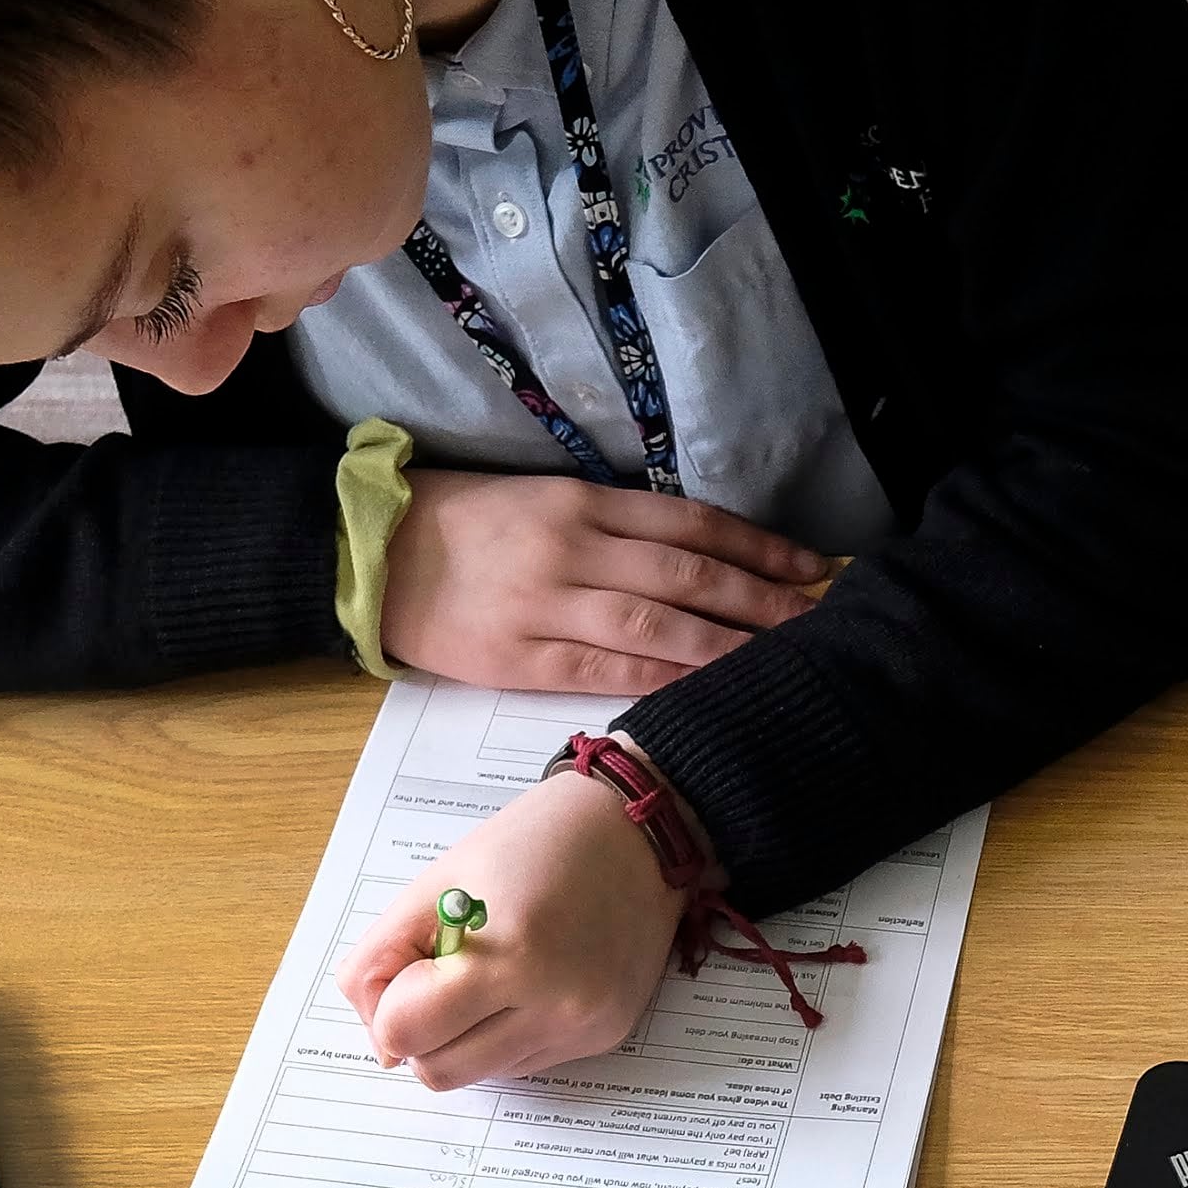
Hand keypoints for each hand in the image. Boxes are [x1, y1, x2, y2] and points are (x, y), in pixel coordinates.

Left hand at [337, 773, 690, 1087]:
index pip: (404, 1032)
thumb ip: (383, 956)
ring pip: (482, 1074)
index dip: (391, 1004)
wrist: (637, 831)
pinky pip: (525, 1063)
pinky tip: (528, 983)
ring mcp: (583, 1027)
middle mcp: (555, 1005)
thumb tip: (380, 1036)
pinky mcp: (604, 1036)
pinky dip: (507, 1034)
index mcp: (510, 956)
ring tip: (489, 976)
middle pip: (439, 1071)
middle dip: (422, 1034)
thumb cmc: (536, 842)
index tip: (413, 967)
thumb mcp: (440, 881)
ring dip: (465, 1037)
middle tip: (439, 982)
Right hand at [380, 472, 826, 695]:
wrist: (368, 554)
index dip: (757, 545)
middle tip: (819, 615)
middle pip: (690, 574)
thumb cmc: (460, 524)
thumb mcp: (539, 499)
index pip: (691, 523)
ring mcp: (548, 605)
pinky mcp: (520, 658)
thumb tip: (698, 553)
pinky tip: (710, 688)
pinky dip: (666, 678)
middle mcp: (574, 549)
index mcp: (582, 502)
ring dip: (729, 642)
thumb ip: (612, 523)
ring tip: (783, 656)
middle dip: (763, 597)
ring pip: (660, 625)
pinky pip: (609, 669)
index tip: (810, 564)